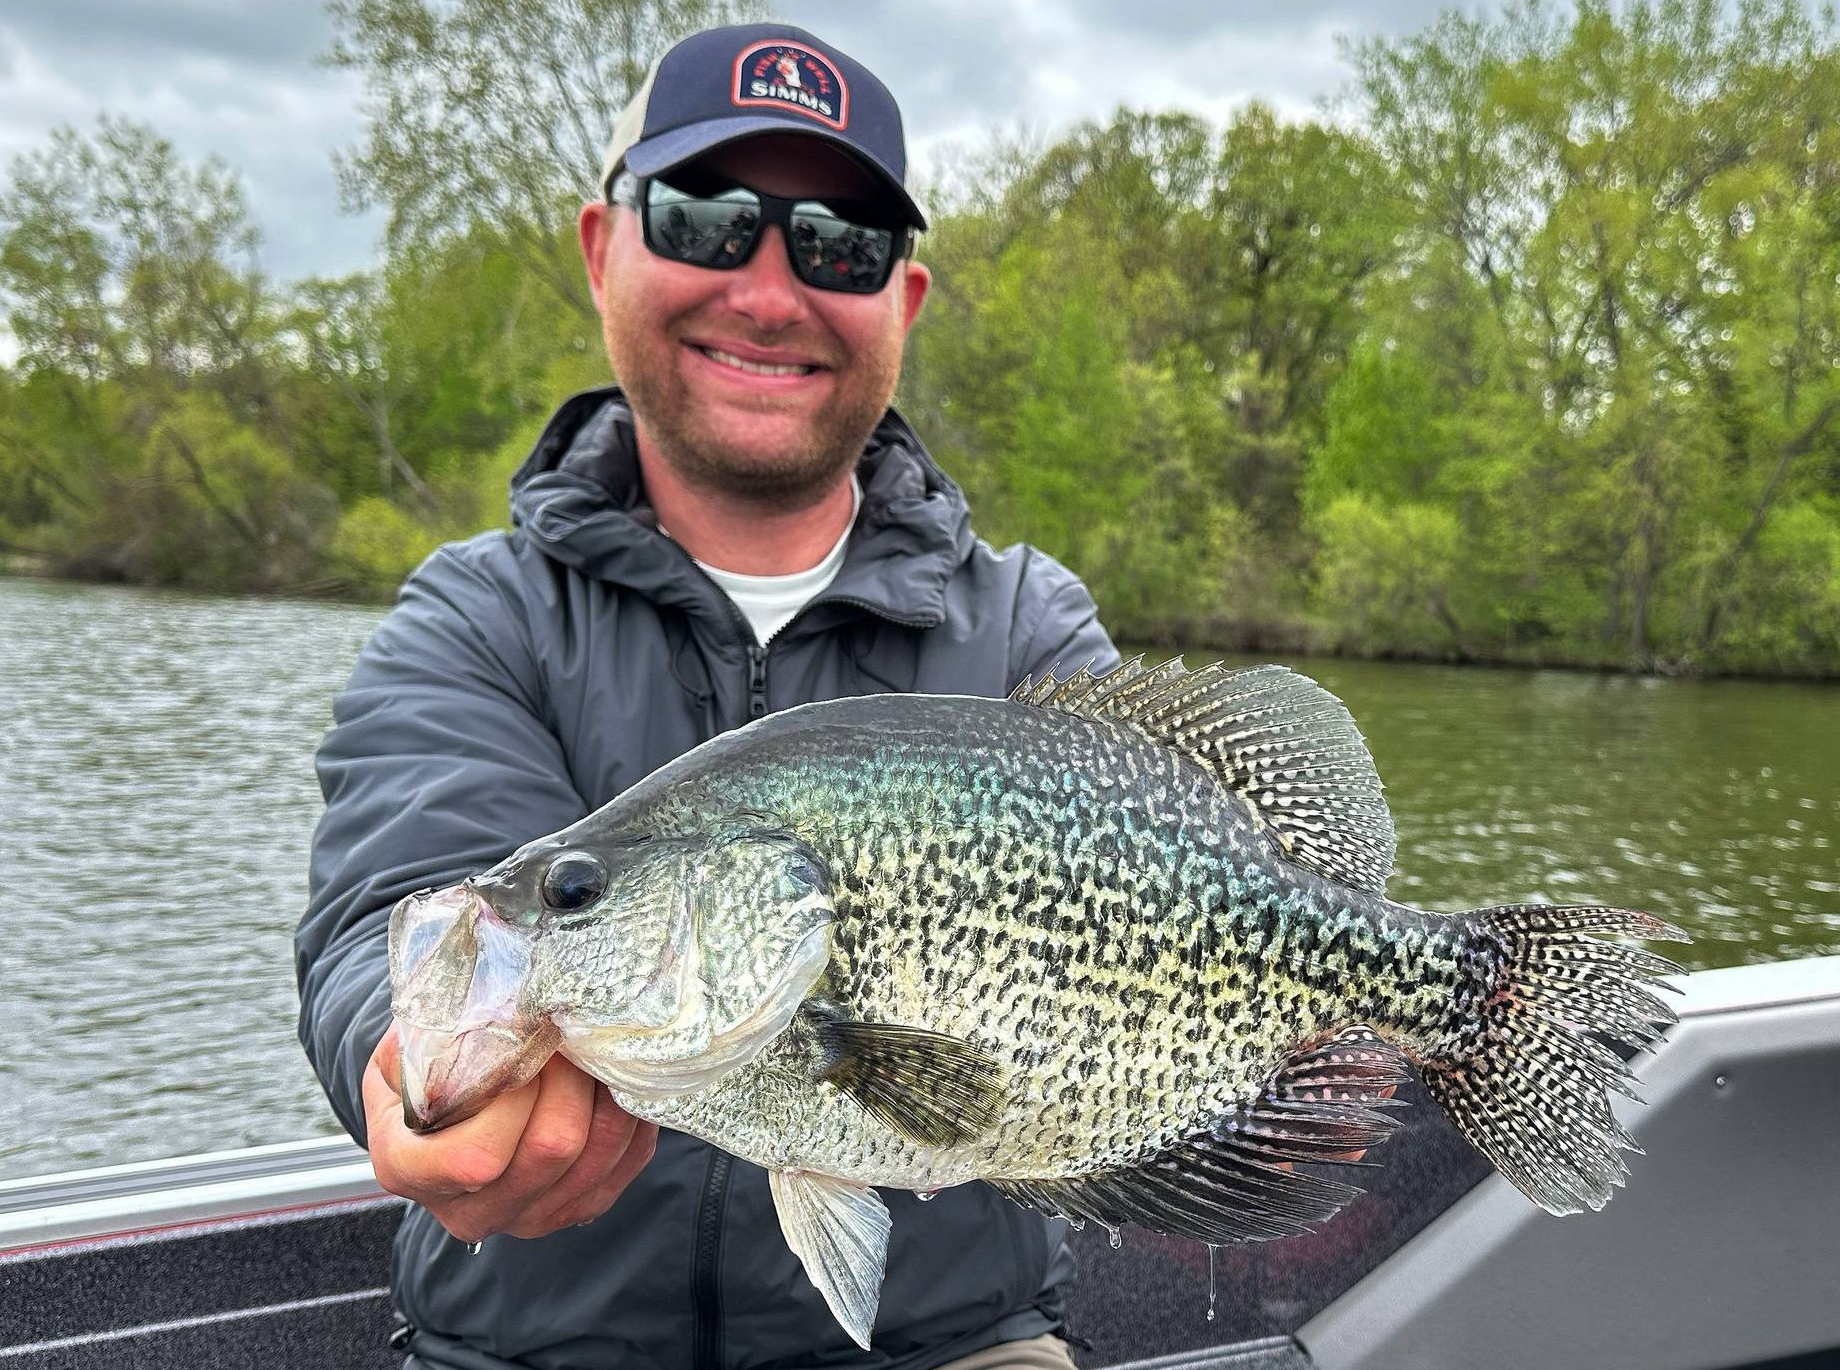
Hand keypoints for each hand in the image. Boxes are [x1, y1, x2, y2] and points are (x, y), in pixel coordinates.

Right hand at [363, 1026, 657, 1242]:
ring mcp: (524, 1218)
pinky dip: (629, 1117)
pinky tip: (613, 1082)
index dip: (514, 1097)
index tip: (522, 1045)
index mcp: (410, 1170)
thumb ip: (441, 1040)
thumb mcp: (406, 1046)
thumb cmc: (421, 1067)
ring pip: (596, 1158)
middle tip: (569, 1033)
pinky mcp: (574, 1210)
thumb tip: (508, 1019)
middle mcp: (468, 1211)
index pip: (477, 1157)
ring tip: (592, 1051)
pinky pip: (625, 1164)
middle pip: (551, 1150)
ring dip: (605, 1094)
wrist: (439, 1103)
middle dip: (571, 1079)